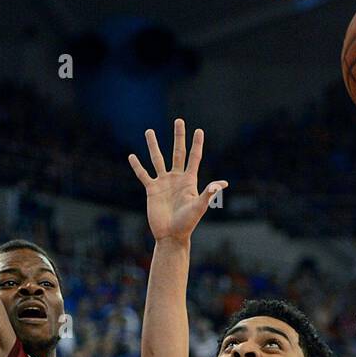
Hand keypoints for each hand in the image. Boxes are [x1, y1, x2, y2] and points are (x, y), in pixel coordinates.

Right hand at [129, 119, 227, 245]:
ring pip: (158, 159)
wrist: (171, 236)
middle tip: (179, 120)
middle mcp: (176, 178)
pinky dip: (137, 166)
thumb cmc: (187, 223)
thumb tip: (222, 183)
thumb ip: (208, 193)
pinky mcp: (152, 190)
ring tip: (149, 131)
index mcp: (189, 181)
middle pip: (177, 152)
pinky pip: (143, 175)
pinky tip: (132, 156)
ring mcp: (163, 183)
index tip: (198, 130)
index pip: (194, 157)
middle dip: (178, 137)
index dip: (197, 144)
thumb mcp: (199, 207)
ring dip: (153, 145)